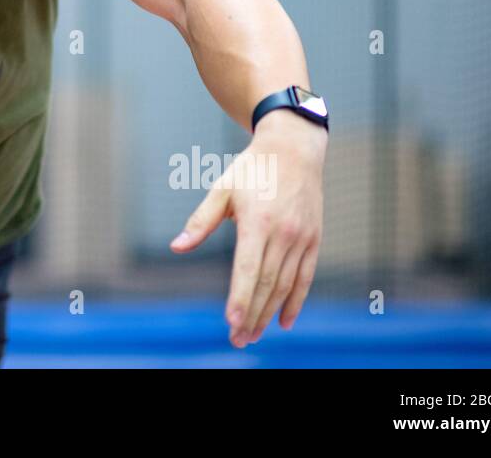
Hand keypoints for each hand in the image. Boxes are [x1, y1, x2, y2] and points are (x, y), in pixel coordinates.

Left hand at [169, 110, 325, 347]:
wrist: (294, 149)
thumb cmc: (252, 169)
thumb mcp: (222, 189)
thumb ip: (201, 221)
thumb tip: (176, 247)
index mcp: (257, 220)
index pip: (249, 267)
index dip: (240, 296)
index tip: (231, 320)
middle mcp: (283, 232)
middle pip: (267, 283)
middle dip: (252, 314)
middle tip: (238, 340)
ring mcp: (302, 238)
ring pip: (285, 285)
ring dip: (269, 313)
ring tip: (253, 334)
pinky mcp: (314, 240)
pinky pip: (305, 277)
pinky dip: (295, 301)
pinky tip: (284, 321)